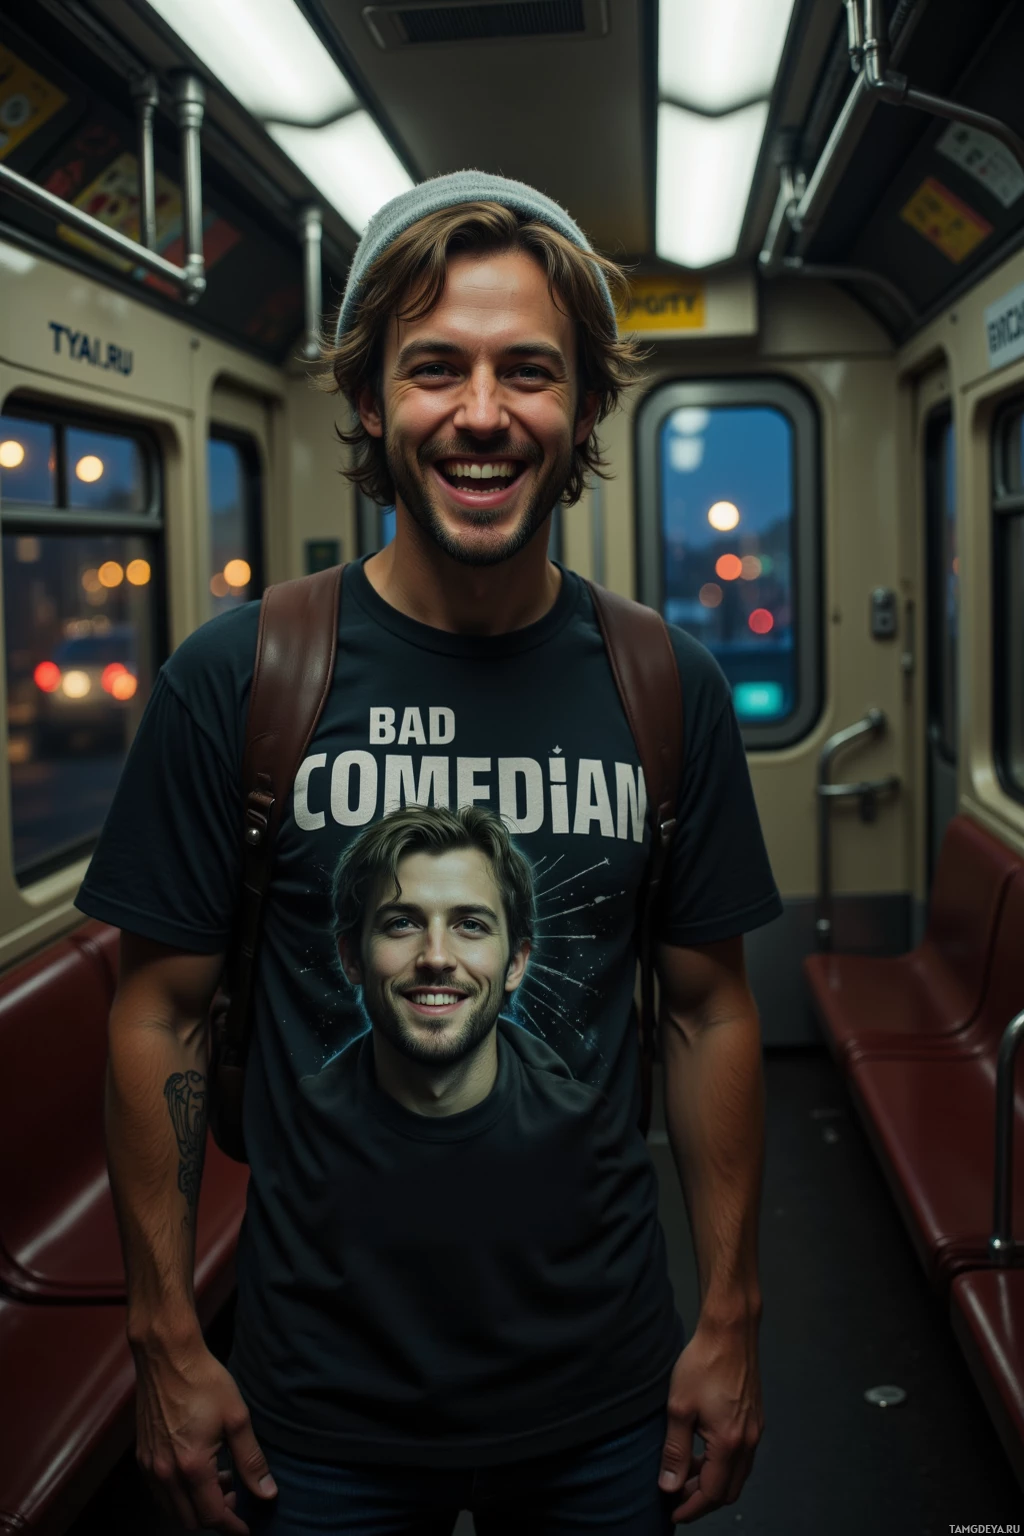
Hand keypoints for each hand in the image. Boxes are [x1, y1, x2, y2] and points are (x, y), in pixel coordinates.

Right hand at [132, 1333, 277, 1533]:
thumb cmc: (205, 1382)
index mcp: (192, 1467)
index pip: (212, 1516)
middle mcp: (166, 1474)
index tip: (247, 1529)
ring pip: (173, 1509)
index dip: (232, 1527)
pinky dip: (180, 1493)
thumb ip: (251, 1461)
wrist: (167, 1357)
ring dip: (197, 1505)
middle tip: (236, 1494)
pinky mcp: (143, 1456)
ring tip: (220, 1477)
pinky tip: (197, 1469)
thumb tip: (267, 1493)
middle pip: (190, 1520)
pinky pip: (160, 1492)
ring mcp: (150, 1466)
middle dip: (215, 1516)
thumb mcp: (237, 1418)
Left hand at [657, 1322, 762, 1523]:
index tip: (673, 1513)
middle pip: (729, 1490)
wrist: (729, 1332)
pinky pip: (742, 1456)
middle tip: (677, 1495)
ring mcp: (755, 1430)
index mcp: (730, 1443)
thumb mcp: (679, 1408)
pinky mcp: (755, 1418)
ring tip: (686, 1472)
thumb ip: (675, 1451)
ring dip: (713, 1480)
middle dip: (703, 1498)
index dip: (691, 1508)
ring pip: (737, 1474)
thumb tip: (669, 1485)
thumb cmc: (703, 1364)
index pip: (712, 1493)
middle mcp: (748, 1441)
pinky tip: (703, 1450)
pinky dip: (723, 1464)